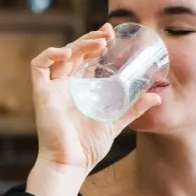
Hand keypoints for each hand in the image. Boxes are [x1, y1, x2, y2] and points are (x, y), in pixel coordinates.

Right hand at [29, 25, 161, 179]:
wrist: (72, 163)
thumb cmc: (89, 146)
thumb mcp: (116, 121)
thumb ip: (133, 108)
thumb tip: (157, 97)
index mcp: (81, 89)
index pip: (87, 58)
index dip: (97, 43)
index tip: (112, 35)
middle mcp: (66, 85)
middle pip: (75, 52)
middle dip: (90, 39)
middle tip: (107, 32)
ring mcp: (53, 88)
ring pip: (61, 55)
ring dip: (78, 44)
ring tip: (99, 42)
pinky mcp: (41, 93)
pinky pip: (38, 66)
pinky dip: (51, 54)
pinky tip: (68, 53)